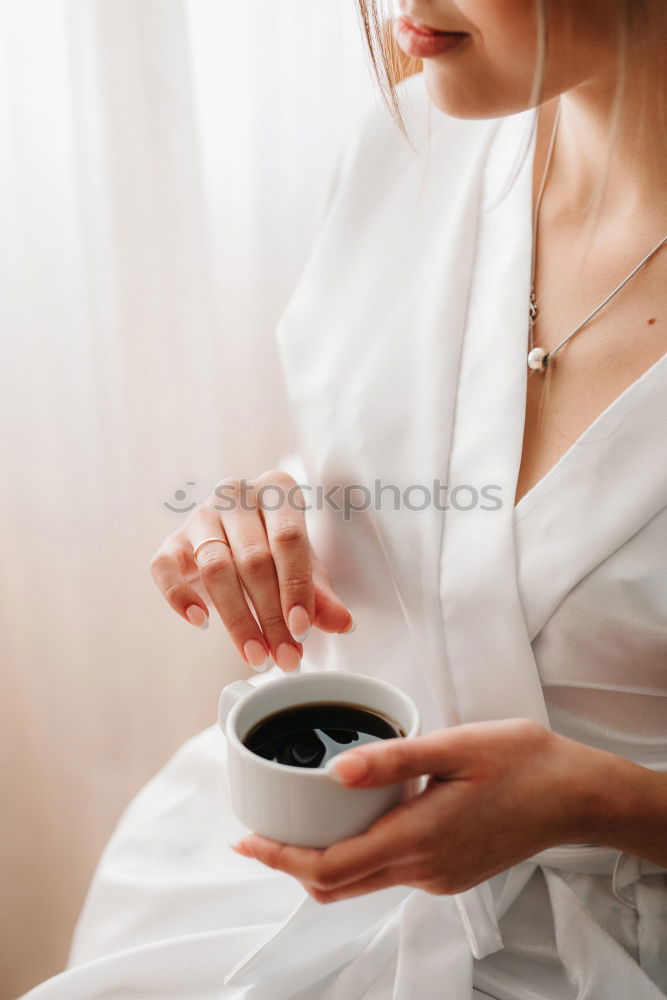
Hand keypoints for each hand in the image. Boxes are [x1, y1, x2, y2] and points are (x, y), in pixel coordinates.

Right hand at [151, 469, 352, 670]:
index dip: (295, 588)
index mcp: (276, 490)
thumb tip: (342, 622)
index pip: (288, 539)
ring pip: (214, 567)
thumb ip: (321, 596)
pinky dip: (180, 597)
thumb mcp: (305, 569)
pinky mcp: (172, 540)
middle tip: (283, 656)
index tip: (301, 629)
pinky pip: (164, 568)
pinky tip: (201, 621)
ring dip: (236, 618)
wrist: (237, 538)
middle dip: (269, 615)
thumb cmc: (277, 550)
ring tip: (255, 654)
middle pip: (253, 559)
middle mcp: (235, 494)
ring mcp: (200, 515)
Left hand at [233, 719, 624, 900]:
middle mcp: (423, 868)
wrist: (576, 795)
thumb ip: (394, 759)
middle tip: (259, 836)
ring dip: (322, 862)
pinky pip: (389, 873)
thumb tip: (336, 772)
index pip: (330, 867)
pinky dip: (358, 856)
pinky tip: (356, 820)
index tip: (246, 842)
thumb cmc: (522, 762)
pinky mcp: (449, 873)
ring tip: (297, 825)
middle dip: (290, 865)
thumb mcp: (456, 747)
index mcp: (419, 837)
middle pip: (337, 885)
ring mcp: (437, 876)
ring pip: (361, 883)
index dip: (280, 859)